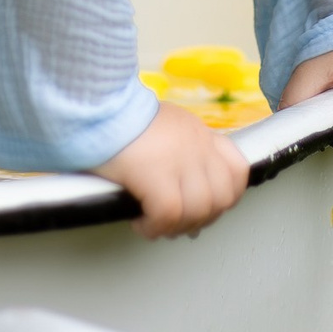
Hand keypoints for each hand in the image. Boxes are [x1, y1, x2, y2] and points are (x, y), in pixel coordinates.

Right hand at [94, 102, 250, 238]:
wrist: (96, 104)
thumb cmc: (117, 117)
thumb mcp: (161, 125)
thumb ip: (178, 148)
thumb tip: (178, 182)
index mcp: (198, 133)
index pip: (236, 170)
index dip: (226, 196)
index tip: (205, 206)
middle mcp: (196, 145)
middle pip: (222, 197)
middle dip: (201, 219)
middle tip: (176, 222)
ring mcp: (180, 159)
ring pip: (199, 209)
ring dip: (177, 226)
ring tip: (156, 224)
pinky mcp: (156, 174)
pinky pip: (169, 214)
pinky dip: (155, 226)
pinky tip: (140, 222)